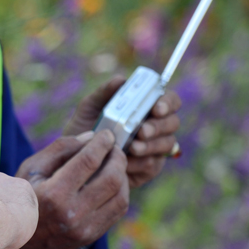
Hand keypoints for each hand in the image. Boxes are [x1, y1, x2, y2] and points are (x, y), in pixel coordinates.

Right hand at [15, 131, 127, 248]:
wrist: (20, 241)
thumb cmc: (23, 198)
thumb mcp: (31, 168)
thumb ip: (60, 149)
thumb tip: (91, 137)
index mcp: (54, 193)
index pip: (88, 161)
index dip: (102, 144)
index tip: (107, 134)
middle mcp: (72, 212)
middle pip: (111, 178)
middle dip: (117, 158)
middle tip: (114, 148)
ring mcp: (84, 228)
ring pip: (120, 196)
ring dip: (122, 175)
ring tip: (115, 164)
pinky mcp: (92, 236)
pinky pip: (118, 211)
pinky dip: (121, 192)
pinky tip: (113, 182)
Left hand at [64, 76, 181, 187]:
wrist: (75, 157)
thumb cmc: (86, 127)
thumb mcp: (89, 108)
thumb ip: (104, 93)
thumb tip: (121, 80)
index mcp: (146, 107)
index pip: (169, 100)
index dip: (168, 103)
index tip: (156, 108)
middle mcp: (156, 126)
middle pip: (172, 122)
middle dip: (158, 126)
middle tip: (142, 130)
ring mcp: (155, 148)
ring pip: (166, 144)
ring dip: (151, 145)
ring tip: (133, 147)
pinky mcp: (149, 168)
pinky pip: (153, 164)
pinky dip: (140, 162)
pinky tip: (126, 162)